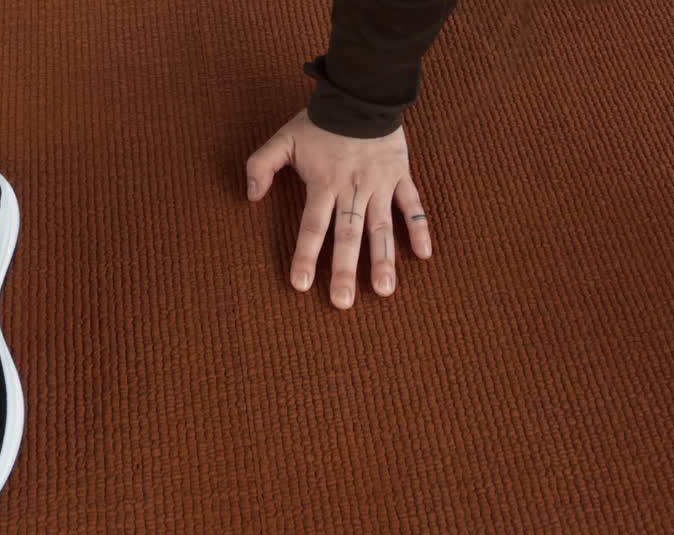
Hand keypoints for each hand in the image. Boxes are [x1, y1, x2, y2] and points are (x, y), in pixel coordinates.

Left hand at [247, 111, 432, 308]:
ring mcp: (380, 185)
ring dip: (383, 260)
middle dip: (345, 270)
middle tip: (342, 303)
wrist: (360, 93)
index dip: (305, 255)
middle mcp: (353, 189)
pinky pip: (413, 206)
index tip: (300, 285)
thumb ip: (261, 165)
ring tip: (384, 291)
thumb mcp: (282, 138)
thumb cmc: (319, 121)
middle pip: (348, 235)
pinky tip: (424, 256)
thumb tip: (250, 197)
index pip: (312, 226)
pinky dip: (419, 229)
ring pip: (382, 228)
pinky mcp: (400, 176)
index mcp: (324, 183)